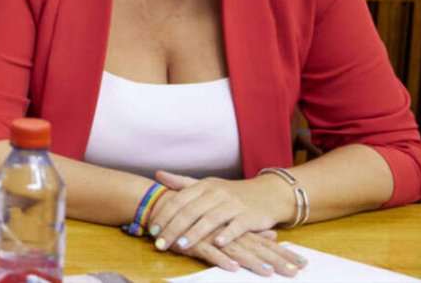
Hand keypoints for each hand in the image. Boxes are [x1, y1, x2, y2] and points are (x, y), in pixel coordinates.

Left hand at [148, 171, 291, 256]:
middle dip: (173, 228)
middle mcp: (217, 193)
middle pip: (190, 211)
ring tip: (180, 245)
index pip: (178, 200)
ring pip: (210, 219)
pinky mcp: (250, 216)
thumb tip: (157, 174)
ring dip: (194, 233)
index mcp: (204, 186)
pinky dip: (227, 234)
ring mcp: (234, 204)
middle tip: (160, 243)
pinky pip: (237, 226)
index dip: (164, 215)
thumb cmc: (232, 193)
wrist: (269, 193)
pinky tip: (217, 243)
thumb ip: (182, 182)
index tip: (152, 230)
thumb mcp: (207, 185)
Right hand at [184, 230, 306, 276]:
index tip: (302, 264)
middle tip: (295, 273)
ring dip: (253, 262)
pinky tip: (232, 268)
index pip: (266, 244)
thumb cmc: (202, 218)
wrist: (170, 206)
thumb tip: (274, 235)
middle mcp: (230, 234)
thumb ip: (252, 231)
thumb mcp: (229, 225)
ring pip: (237, 251)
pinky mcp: (196, 242)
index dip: (283, 254)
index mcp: (240, 231)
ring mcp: (214, 237)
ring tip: (269, 273)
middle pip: (257, 249)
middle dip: (276, 261)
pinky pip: (210, 252)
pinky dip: (221, 260)